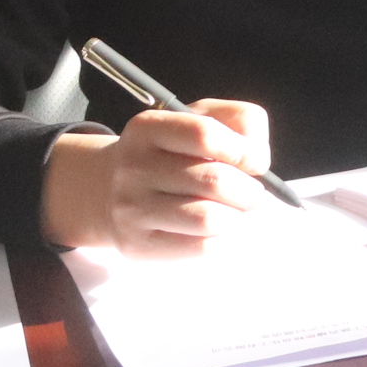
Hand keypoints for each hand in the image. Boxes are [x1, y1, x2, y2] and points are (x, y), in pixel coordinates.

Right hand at [43, 99, 274, 255]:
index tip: (257, 162)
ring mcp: (131, 209)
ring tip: (239, 211)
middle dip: (250, 191)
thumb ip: (238, 120)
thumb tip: (258, 160)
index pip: (204, 135)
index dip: (244, 150)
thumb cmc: (170, 151)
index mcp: (148, 128)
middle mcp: (133, 167)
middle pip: (214, 181)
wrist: (108, 189)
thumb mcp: (198, 117)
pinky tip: (222, 228)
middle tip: (254, 194)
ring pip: (208, 219)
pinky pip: (200, 248)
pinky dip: (224, 239)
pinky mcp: (137, 245)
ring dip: (238, 217)